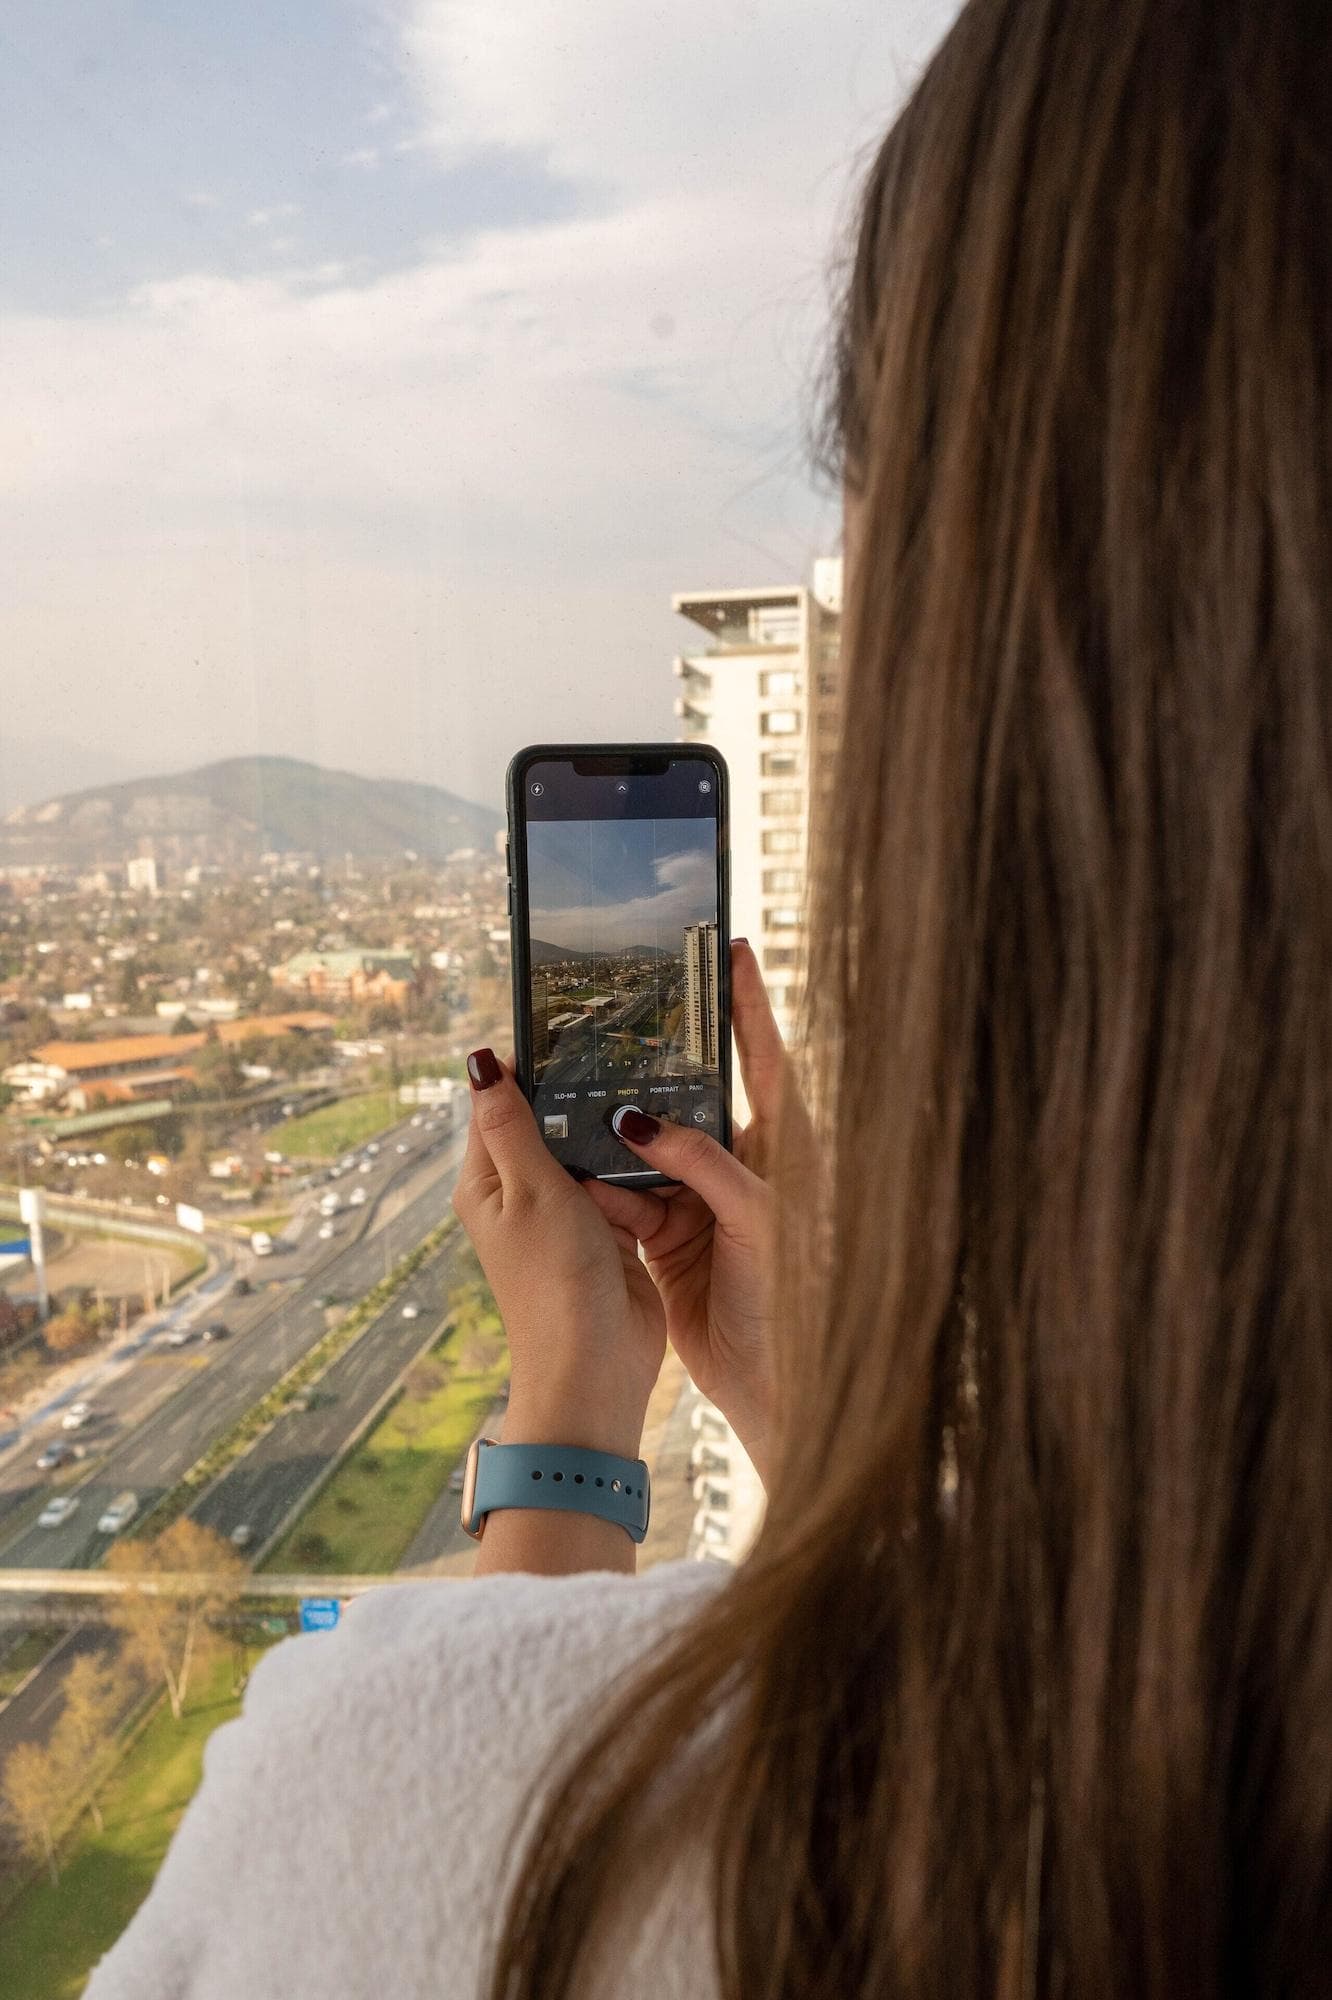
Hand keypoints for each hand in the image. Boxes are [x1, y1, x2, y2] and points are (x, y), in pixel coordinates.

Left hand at [451, 1049, 664, 1463]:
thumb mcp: (530, 1190)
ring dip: (610, 1127)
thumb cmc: (553, 1280)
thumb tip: (477, 1060)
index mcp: (487, 1181)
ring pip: (588, 1150)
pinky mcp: (606, 1232)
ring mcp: (566, 1214)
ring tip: (648, 1077)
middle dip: (577, 1090)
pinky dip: (634, 1163)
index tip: (565, 1023)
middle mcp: (522, 1194)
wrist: (596, 1366)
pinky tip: (661, 1133)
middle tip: (619, 1044)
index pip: (497, 1102)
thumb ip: (510, 1124)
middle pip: (548, 1122)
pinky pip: (619, 1182)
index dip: (526, 1062)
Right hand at [581, 941, 786, 1482]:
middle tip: (622, 1007)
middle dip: (656, 1062)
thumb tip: (639, 1120)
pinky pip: (628, 1199)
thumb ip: (702, 1162)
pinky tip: (580, 1182)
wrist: (779, 1387)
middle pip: (694, 1096)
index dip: (746, 1003)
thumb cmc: (796, 1296)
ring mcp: (704, 1201)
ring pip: (648, 1148)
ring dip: (616, 1136)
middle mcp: (744, 1164)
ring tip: (576, 1095)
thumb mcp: (757, 1217)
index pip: (763, 1058)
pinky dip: (605, 1193)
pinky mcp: (671, 1240)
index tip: (730, 945)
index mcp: (786, 1146)